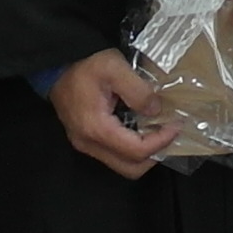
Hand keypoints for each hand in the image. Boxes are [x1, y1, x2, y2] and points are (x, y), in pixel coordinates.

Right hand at [50, 49, 179, 178]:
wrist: (57, 65)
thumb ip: (138, 91)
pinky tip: (140, 129)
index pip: (136, 151)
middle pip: (130, 168)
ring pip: (122, 165)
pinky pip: (113, 155)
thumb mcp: (115, 67)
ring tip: (158, 131)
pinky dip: (131, 148)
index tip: (176, 125)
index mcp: (97, 128)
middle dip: (154, 155)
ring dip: (143, 154)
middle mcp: (89, 144)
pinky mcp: (85, 140)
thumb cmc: (85, 64)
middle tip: (168, 133)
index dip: (161, 141)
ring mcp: (85, 144)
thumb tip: (156, 111)